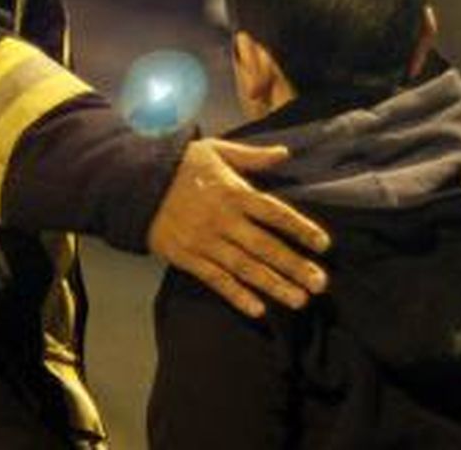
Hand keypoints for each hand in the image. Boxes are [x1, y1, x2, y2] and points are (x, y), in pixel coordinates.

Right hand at [147, 139, 329, 319]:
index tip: (323, 244)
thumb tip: (285, 153)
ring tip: (299, 300)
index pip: (275, 213)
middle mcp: (223, 219)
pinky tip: (258, 309)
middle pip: (265, 246)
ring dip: (274, 286)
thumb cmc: (182, 164)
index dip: (300, 228)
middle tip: (321, 283)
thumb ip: (252, 156)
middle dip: (294, 266)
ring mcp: (205, 241)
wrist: (136, 181)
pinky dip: (237, 296)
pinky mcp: (188, 257)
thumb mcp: (216, 150)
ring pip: (245, 267)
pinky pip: (216, 280)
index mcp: (233, 192)